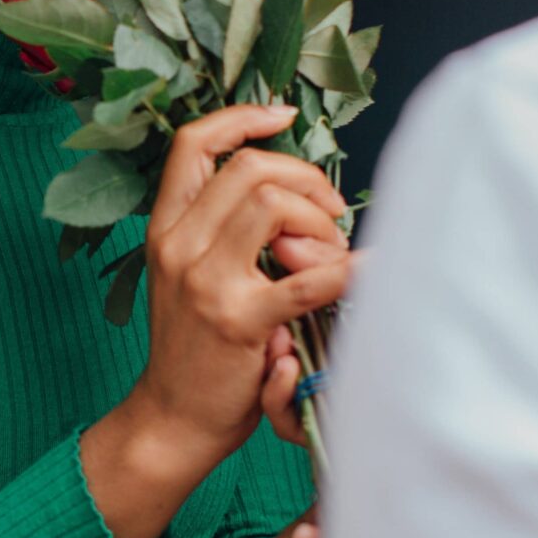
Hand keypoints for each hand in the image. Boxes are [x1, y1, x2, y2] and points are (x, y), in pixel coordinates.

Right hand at [80, 105, 350, 537]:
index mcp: (165, 229)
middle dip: (306, 179)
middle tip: (330, 214)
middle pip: (250, 169)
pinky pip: (310, 278)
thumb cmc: (194, 350)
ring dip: (320, 221)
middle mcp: (178, 245)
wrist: (173, 420)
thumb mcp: (188, 277)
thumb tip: (293, 196)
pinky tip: (372, 269)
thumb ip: (224, 233)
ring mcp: (206, 282)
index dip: (240, 118)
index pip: (192, 145)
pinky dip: (351, 268)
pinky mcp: (240, 321)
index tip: (282, 117)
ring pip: (274, 205)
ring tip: (332, 253)